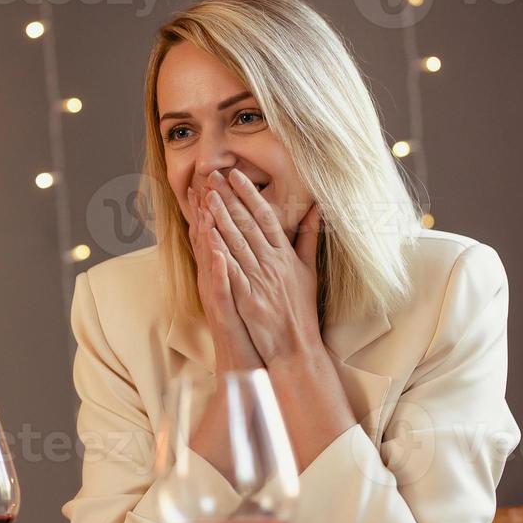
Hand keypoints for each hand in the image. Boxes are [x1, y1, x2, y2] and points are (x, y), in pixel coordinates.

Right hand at [185, 184, 262, 372]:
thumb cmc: (257, 326)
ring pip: (209, 258)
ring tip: (204, 205)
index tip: (213, 179)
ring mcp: (218, 294)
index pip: (219, 232)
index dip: (215, 206)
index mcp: (229, 270)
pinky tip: (217, 252)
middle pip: (209, 238)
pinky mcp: (223, 311)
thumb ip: (262, 261)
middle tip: (200, 181)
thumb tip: (270, 237)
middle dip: (206, 208)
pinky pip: (219, 287)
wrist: (251, 361)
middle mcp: (218, 279)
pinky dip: (217, 269)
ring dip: (205, 232)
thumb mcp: (258, 289)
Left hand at [203, 169, 322, 363]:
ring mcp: (259, 280)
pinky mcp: (248, 298)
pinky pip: (231, 270)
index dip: (250, 195)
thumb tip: (316, 210)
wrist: (296, 347)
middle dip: (229, 198)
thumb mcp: (309, 271)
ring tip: (206, 195)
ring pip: (237, 243)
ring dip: (220, 217)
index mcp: (285, 255)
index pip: (266, 217)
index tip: (236, 175)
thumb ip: (308, 239)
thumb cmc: (301, 310)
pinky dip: (219, 252)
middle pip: (248, 225)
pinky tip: (207, 234)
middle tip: (213, 176)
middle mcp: (272, 263)